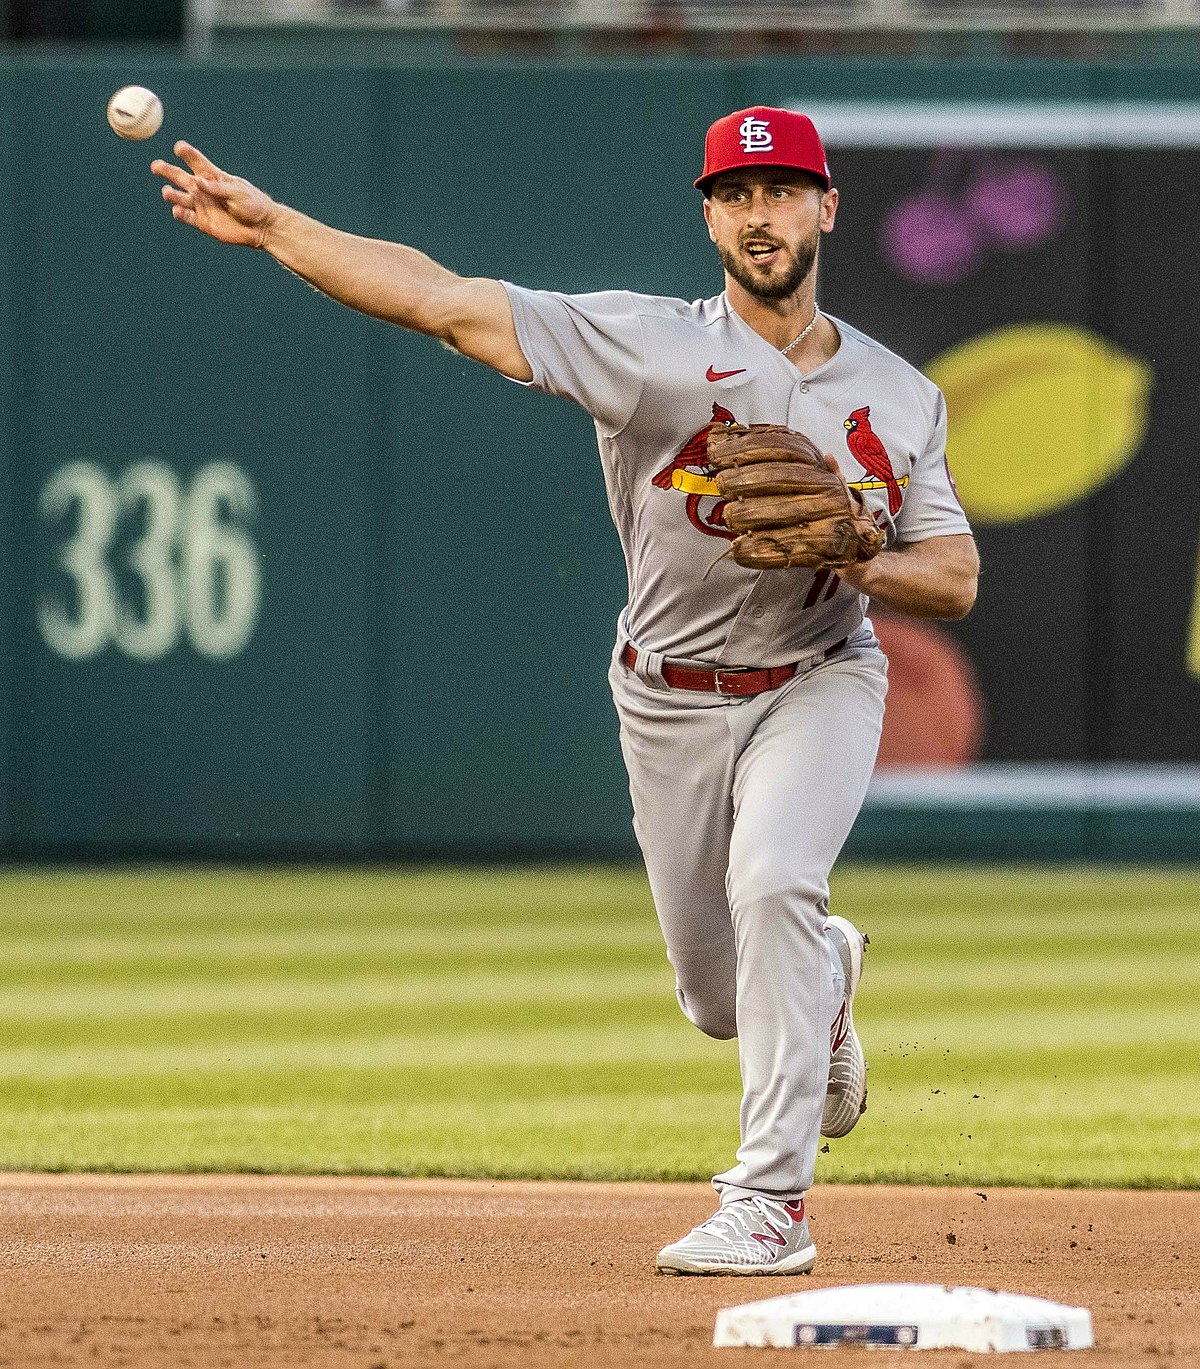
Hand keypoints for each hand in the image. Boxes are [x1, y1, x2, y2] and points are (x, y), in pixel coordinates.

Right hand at [151, 142, 277, 248]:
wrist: (261, 228)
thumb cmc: (253, 205)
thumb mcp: (238, 192)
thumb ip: (217, 188)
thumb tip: (198, 182)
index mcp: (212, 176)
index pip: (196, 161)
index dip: (187, 153)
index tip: (179, 148)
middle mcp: (203, 189)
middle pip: (180, 177)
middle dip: (166, 170)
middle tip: (155, 166)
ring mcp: (201, 205)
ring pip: (180, 197)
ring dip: (171, 194)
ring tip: (167, 192)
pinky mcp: (202, 222)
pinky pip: (187, 217)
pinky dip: (180, 214)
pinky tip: (177, 211)